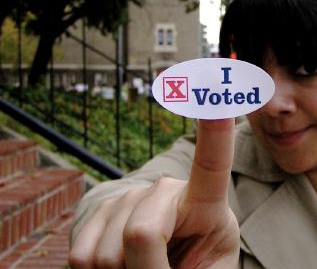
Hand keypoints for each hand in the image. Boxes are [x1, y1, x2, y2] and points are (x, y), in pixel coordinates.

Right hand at [69, 119, 239, 268]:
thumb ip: (169, 261)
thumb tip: (136, 239)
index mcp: (206, 204)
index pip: (212, 164)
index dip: (215, 130)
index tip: (216, 85)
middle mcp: (166, 191)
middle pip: (142, 232)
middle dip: (145, 268)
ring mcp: (129, 197)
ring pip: (107, 252)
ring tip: (142, 268)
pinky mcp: (97, 211)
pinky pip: (82, 256)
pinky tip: (119, 265)